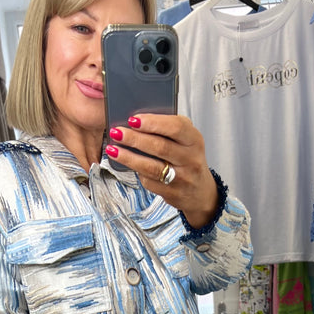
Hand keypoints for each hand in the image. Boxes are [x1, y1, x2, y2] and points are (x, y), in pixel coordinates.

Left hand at [105, 114, 218, 229]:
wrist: (200, 192)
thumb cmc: (188, 158)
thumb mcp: (187, 140)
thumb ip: (168, 129)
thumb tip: (137, 122)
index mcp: (194, 140)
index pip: (175, 127)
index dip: (153, 122)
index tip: (133, 119)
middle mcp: (190, 159)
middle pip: (160, 147)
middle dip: (135, 139)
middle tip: (117, 132)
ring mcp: (182, 179)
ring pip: (151, 167)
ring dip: (129, 157)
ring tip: (113, 149)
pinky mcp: (172, 193)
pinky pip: (149, 181)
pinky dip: (136, 171)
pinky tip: (127, 163)